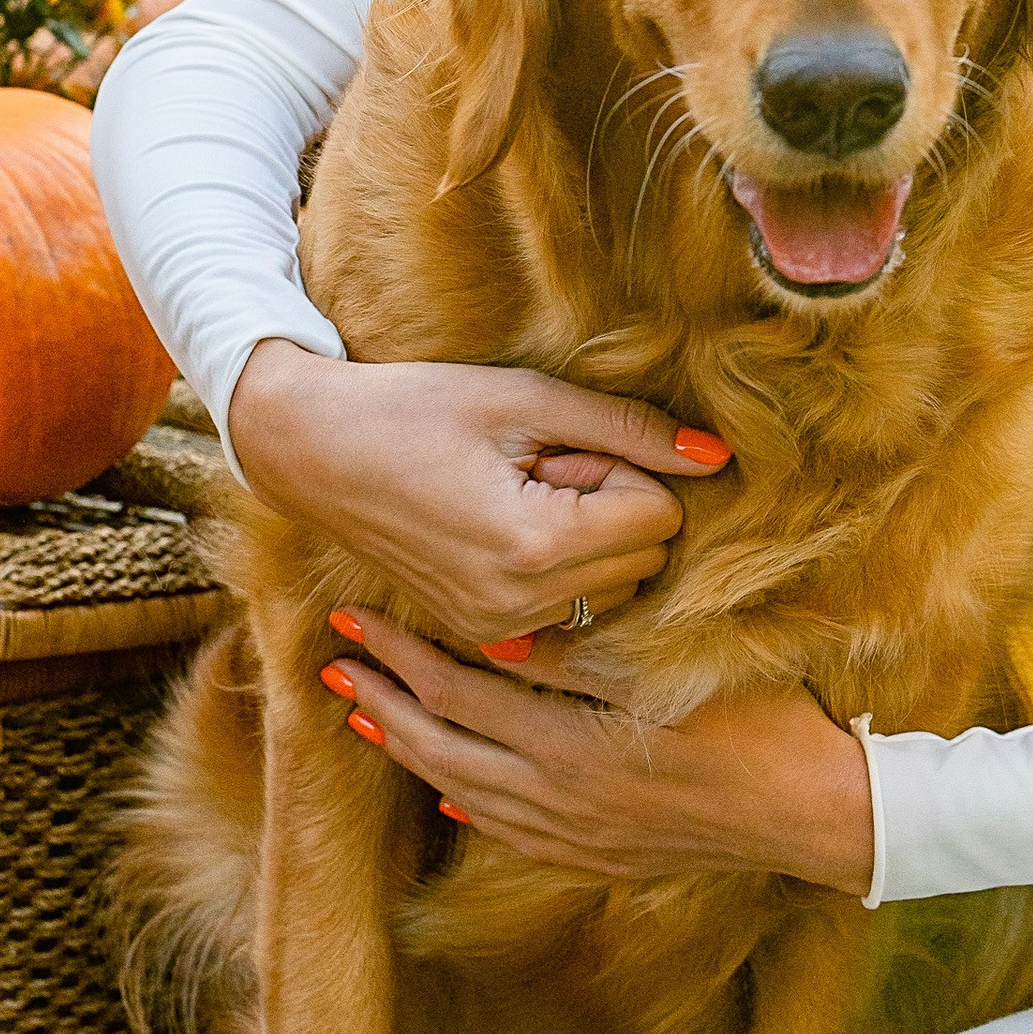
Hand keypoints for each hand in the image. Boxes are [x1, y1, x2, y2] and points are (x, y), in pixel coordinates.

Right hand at [227, 342, 732, 657]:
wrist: (315, 451)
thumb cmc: (417, 408)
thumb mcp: (528, 400)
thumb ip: (629, 430)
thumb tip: (717, 457)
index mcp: (533, 547)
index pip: (659, 519)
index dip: (621, 469)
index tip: (558, 448)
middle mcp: (519, 607)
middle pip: (644, 559)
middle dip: (611, 506)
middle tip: (537, 468)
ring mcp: (498, 629)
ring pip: (613, 588)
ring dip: (588, 539)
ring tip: (517, 495)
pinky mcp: (484, 633)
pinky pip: (570, 607)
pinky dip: (559, 567)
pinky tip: (503, 527)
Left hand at [318, 604, 875, 896]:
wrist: (816, 813)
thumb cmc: (760, 723)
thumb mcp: (670, 671)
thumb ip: (579, 659)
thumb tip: (494, 642)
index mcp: (570, 748)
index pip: (456, 694)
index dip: (399, 656)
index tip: (354, 620)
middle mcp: (557, 801)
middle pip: (442, 750)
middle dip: (383, 705)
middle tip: (332, 667)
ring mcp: (577, 837)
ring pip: (467, 794)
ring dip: (412, 754)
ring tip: (368, 722)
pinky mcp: (601, 857)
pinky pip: (511, 832)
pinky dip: (470, 804)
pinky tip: (453, 793)